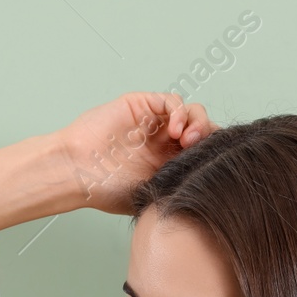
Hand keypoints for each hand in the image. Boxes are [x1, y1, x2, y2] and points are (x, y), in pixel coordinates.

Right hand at [56, 92, 217, 214]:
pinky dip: (180, 112)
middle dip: (209, 138)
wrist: (79, 172)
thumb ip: (179, 185)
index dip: (214, 153)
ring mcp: (154, 123)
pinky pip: (172, 101)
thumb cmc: (108, 189)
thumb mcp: (154, 195)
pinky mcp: (143, 105)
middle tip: (203, 150)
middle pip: (202, 130)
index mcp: (169, 164)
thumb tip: (212, 188)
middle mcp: (164, 142)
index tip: (216, 164)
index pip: (203, 152)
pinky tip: (177, 130)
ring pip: (191, 112)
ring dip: (198, 123)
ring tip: (189, 140)